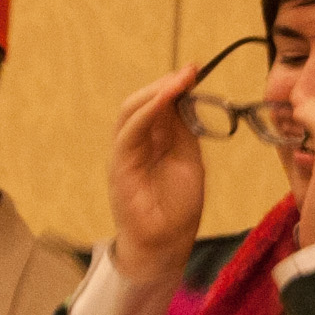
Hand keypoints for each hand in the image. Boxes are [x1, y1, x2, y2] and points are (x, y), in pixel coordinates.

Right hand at [103, 70, 209, 288]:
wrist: (166, 245)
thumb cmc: (178, 208)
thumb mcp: (188, 160)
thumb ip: (184, 131)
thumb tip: (186, 98)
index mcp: (151, 142)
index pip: (157, 105)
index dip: (173, 86)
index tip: (195, 70)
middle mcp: (134, 144)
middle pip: (141, 103)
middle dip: (165, 84)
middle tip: (190, 70)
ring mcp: (124, 154)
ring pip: (130, 112)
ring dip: (155, 92)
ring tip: (179, 80)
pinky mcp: (120, 166)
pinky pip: (129, 132)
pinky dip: (147, 112)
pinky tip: (165, 100)